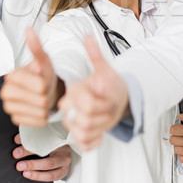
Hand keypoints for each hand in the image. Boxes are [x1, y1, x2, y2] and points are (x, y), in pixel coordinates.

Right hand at [1, 28, 63, 126]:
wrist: (44, 91)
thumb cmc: (43, 75)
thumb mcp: (44, 60)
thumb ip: (36, 46)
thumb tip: (29, 29)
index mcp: (11, 76)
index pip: (39, 85)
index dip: (46, 83)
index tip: (42, 79)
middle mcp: (6, 92)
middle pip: (39, 100)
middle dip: (46, 96)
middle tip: (42, 91)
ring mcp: (9, 107)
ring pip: (39, 111)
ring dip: (45, 106)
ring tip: (41, 98)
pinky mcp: (15, 119)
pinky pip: (37, 121)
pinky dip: (43, 117)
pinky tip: (39, 108)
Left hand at [13, 134, 70, 180]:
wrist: (63, 146)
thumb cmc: (52, 140)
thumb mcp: (42, 137)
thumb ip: (30, 138)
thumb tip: (17, 140)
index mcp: (60, 142)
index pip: (44, 146)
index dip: (29, 149)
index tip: (17, 152)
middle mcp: (64, 154)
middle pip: (49, 162)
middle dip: (33, 165)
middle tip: (19, 165)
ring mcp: (65, 165)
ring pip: (52, 174)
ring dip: (37, 175)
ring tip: (25, 173)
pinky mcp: (63, 173)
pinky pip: (52, 178)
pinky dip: (40, 177)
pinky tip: (31, 175)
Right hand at [58, 35, 128, 150]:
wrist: (114, 99)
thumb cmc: (110, 85)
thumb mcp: (106, 70)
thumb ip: (95, 55)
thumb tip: (88, 37)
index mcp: (74, 91)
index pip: (86, 106)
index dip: (101, 106)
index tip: (109, 101)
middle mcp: (68, 107)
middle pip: (84, 122)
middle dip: (102, 117)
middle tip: (108, 110)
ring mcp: (71, 122)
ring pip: (83, 135)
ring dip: (100, 129)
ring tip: (104, 118)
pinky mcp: (76, 135)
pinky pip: (84, 145)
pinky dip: (97, 140)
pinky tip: (101, 130)